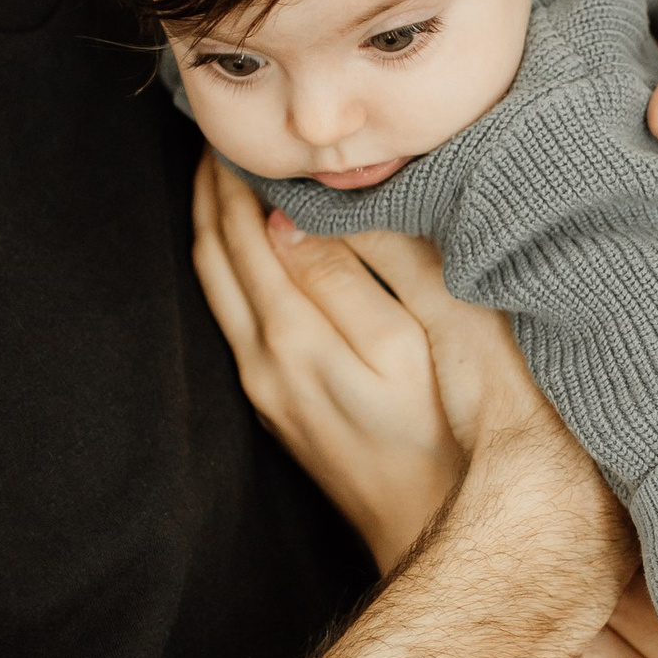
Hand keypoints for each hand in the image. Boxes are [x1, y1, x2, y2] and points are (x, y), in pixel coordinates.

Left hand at [191, 158, 461, 567]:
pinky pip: (231, 317)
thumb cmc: (447, 436)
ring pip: (216, 288)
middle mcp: (264, 361)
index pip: (245, 230)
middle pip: (216, 254)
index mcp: (294, 335)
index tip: (241, 126)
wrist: (437, 531)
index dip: (239, 172)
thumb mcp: (413, 346)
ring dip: (211, 224)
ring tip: (219, 174)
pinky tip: (242, 248)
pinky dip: (225, 266)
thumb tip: (290, 220)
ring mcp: (266, 388)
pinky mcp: (277, 406)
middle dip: (212, 188)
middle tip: (219, 132)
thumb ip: (353, 276)